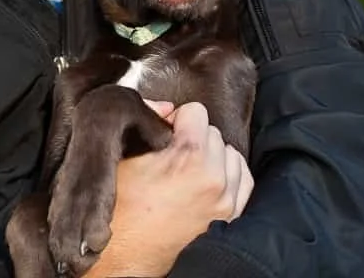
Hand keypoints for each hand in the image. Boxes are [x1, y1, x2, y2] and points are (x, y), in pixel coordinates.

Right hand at [84, 102, 252, 277]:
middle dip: (193, 137)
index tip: (165, 132)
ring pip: (230, 154)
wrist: (124, 255)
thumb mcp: (124, 155)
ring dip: (212, 155)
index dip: (176, 119)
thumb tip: (166, 107)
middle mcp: (214, 178)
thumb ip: (147, 120)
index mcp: (189, 157)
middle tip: (172, 152)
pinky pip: (243, 180)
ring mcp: (226, 201)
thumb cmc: (120, 208)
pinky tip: (208, 179)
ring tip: (189, 168)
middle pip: (213, 132)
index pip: (197, 111)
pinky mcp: (230, 219)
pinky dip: (229, 174)